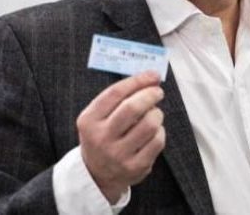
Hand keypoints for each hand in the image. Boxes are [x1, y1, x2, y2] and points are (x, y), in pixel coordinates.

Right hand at [76, 71, 165, 203]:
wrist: (97, 174)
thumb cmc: (101, 136)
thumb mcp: (97, 117)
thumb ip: (118, 98)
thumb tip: (149, 79)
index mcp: (89, 121)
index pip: (115, 93)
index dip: (137, 81)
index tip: (152, 75)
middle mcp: (101, 138)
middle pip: (133, 108)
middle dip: (150, 95)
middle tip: (157, 92)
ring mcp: (118, 154)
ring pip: (149, 124)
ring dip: (157, 113)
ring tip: (154, 113)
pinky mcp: (135, 167)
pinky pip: (157, 141)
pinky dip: (160, 131)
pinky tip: (154, 131)